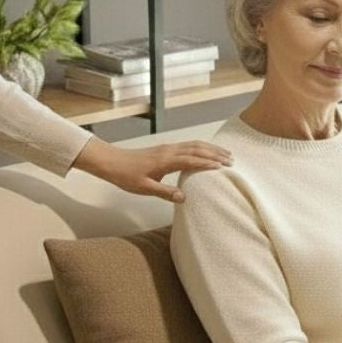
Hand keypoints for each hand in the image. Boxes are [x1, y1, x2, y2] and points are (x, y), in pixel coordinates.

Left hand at [72, 136, 232, 202]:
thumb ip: (165, 192)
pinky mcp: (165, 149)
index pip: (192, 160)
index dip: (208, 163)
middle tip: (231, 160)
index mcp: (166, 160)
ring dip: (210, 148)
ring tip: (225, 153)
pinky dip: (201, 147)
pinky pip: (188, 145)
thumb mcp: (145, 188)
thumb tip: (184, 197)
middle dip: (215, 154)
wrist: (110, 161)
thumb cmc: (126, 175)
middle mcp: (169, 151)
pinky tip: (207, 151)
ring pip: (193, 145)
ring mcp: (167, 148)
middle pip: (197, 149)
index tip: (223, 168)